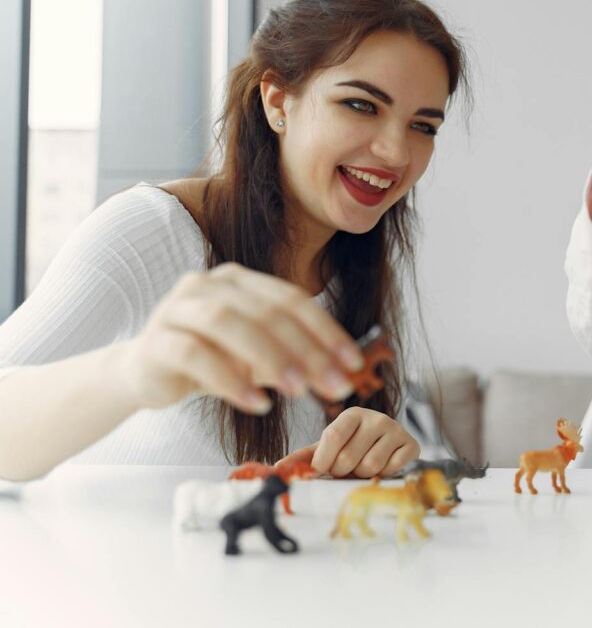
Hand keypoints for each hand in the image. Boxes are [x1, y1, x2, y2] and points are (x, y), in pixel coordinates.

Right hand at [122, 263, 364, 414]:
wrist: (144, 374)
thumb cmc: (211, 360)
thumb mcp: (258, 357)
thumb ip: (295, 357)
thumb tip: (346, 372)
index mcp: (240, 281)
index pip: (292, 299)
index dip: (327, 331)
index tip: (354, 364)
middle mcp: (208, 285)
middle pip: (266, 312)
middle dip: (308, 350)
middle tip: (335, 385)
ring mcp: (178, 308)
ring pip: (230, 324)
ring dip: (271, 358)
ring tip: (298, 391)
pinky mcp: (156, 340)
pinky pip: (195, 355)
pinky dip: (230, 379)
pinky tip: (256, 403)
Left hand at [281, 407, 419, 477]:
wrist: (388, 447)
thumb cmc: (351, 448)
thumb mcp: (327, 449)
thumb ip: (302, 459)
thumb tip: (275, 470)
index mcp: (351, 415)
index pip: (333, 437)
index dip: (324, 460)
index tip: (321, 471)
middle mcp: (375, 417)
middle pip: (349, 458)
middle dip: (343, 471)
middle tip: (347, 468)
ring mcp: (396, 429)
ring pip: (370, 467)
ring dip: (363, 476)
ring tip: (364, 467)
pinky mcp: (412, 445)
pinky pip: (391, 470)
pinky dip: (383, 476)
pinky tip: (383, 467)